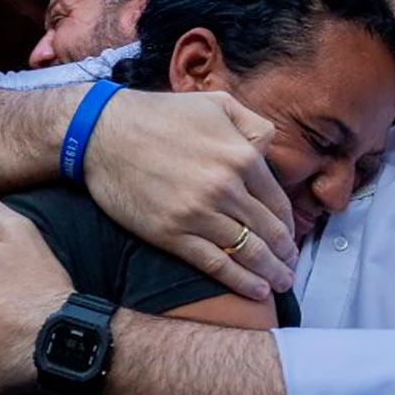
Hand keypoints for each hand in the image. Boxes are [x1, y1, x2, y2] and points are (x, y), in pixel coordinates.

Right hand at [85, 89, 297, 300]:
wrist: (103, 133)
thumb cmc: (159, 116)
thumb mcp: (215, 104)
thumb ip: (252, 124)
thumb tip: (269, 146)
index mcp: (241, 156)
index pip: (277, 202)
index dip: (289, 226)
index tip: (292, 239)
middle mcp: (226, 187)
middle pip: (268, 231)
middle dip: (285, 255)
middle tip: (291, 267)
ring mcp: (199, 214)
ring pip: (248, 252)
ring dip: (271, 272)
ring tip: (281, 284)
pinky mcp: (172, 234)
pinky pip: (215, 264)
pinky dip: (240, 281)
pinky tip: (256, 290)